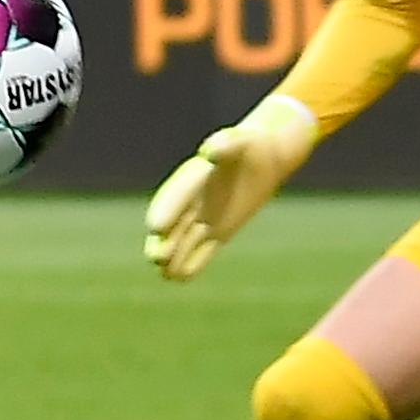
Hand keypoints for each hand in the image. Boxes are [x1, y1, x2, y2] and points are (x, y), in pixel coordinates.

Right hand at [144, 94, 318, 281]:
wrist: (264, 159)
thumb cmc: (250, 146)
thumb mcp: (241, 141)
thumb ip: (225, 144)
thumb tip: (209, 151)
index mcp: (191, 179)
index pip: (176, 197)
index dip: (166, 211)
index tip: (156, 227)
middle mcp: (191, 202)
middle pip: (171, 225)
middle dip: (162, 241)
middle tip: (157, 256)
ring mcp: (202, 219)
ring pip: (181, 243)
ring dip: (172, 258)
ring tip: (166, 274)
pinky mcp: (218, 232)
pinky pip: (201, 252)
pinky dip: (191, 264)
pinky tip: (180, 279)